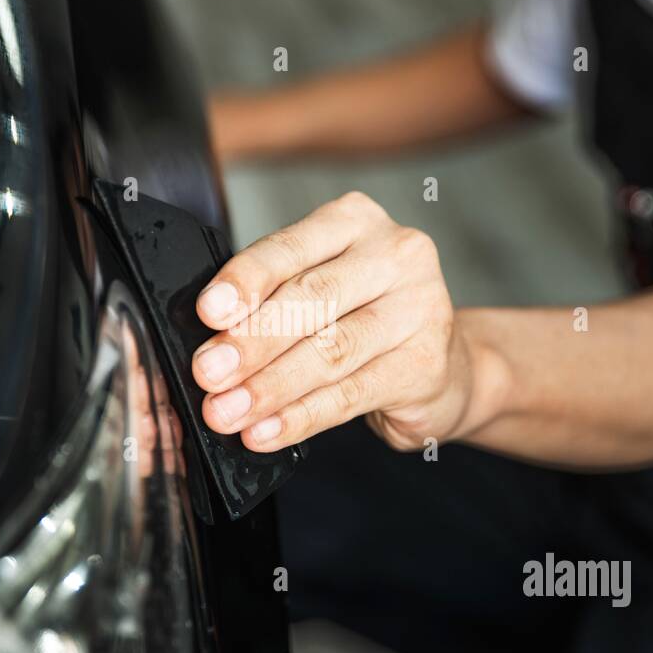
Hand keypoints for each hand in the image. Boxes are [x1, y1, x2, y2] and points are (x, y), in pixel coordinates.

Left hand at [191, 192, 473, 452]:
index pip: (290, 247)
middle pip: (311, 298)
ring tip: (227, 411)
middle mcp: (395, 254)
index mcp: (355, 220)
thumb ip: (273, 300)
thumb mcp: (320, 289)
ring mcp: (420, 308)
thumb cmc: (364, 318)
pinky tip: (266, 431)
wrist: (444, 367)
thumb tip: (210, 341)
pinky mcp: (426, 365)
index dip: (246, 280)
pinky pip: (350, 395)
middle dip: (251, 341)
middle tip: (209, 373)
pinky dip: (301, 417)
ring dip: (270, 387)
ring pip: (330, 351)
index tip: (209, 313)